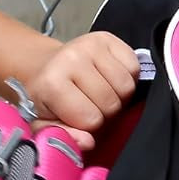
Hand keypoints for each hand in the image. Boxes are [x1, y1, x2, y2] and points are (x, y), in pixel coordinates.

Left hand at [19, 31, 139, 149]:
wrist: (44, 66)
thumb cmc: (47, 98)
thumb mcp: (45, 124)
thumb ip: (64, 137)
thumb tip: (88, 142)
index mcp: (52, 83)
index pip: (92, 119)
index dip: (90, 124)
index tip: (79, 116)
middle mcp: (71, 58)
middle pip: (112, 102)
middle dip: (105, 110)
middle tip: (91, 104)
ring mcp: (90, 45)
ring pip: (127, 86)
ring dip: (118, 95)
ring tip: (101, 91)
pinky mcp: (107, 37)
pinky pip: (134, 66)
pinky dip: (128, 76)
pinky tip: (109, 77)